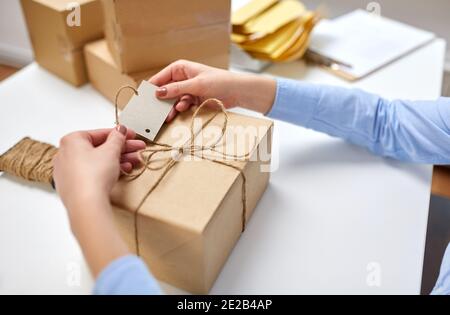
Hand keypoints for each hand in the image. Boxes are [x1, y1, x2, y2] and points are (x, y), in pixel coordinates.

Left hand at [52, 126, 145, 276]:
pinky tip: (121, 172)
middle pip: (99, 148)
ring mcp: (67, 171)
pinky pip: (92, 173)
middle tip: (137, 149)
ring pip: (96, 161)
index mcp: (71, 140)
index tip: (131, 135)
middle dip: (122, 149)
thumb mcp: (111, 151)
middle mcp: (65, 154)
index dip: (120, 134)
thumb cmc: (94, 175)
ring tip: (134, 162)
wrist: (86, 204)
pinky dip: (106, 171)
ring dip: (117, 160)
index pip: (100, 133)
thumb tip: (119, 131)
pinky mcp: (72, 186)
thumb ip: (117, 138)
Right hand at [149, 60, 276, 121]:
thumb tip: (158, 92)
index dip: (152, 86)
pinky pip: (182, 105)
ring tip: (166, 116)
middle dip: (160, 100)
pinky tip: (180, 111)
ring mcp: (188, 90)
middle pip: (166, 90)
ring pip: (173, 100)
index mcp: (180, 68)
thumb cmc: (219, 81)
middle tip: (152, 111)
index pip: (161, 77)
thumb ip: (176, 89)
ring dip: (170, 107)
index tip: (143, 97)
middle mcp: (182, 78)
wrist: (238, 92)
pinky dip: (180, 109)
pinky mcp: (194, 100)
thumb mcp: (196, 84)